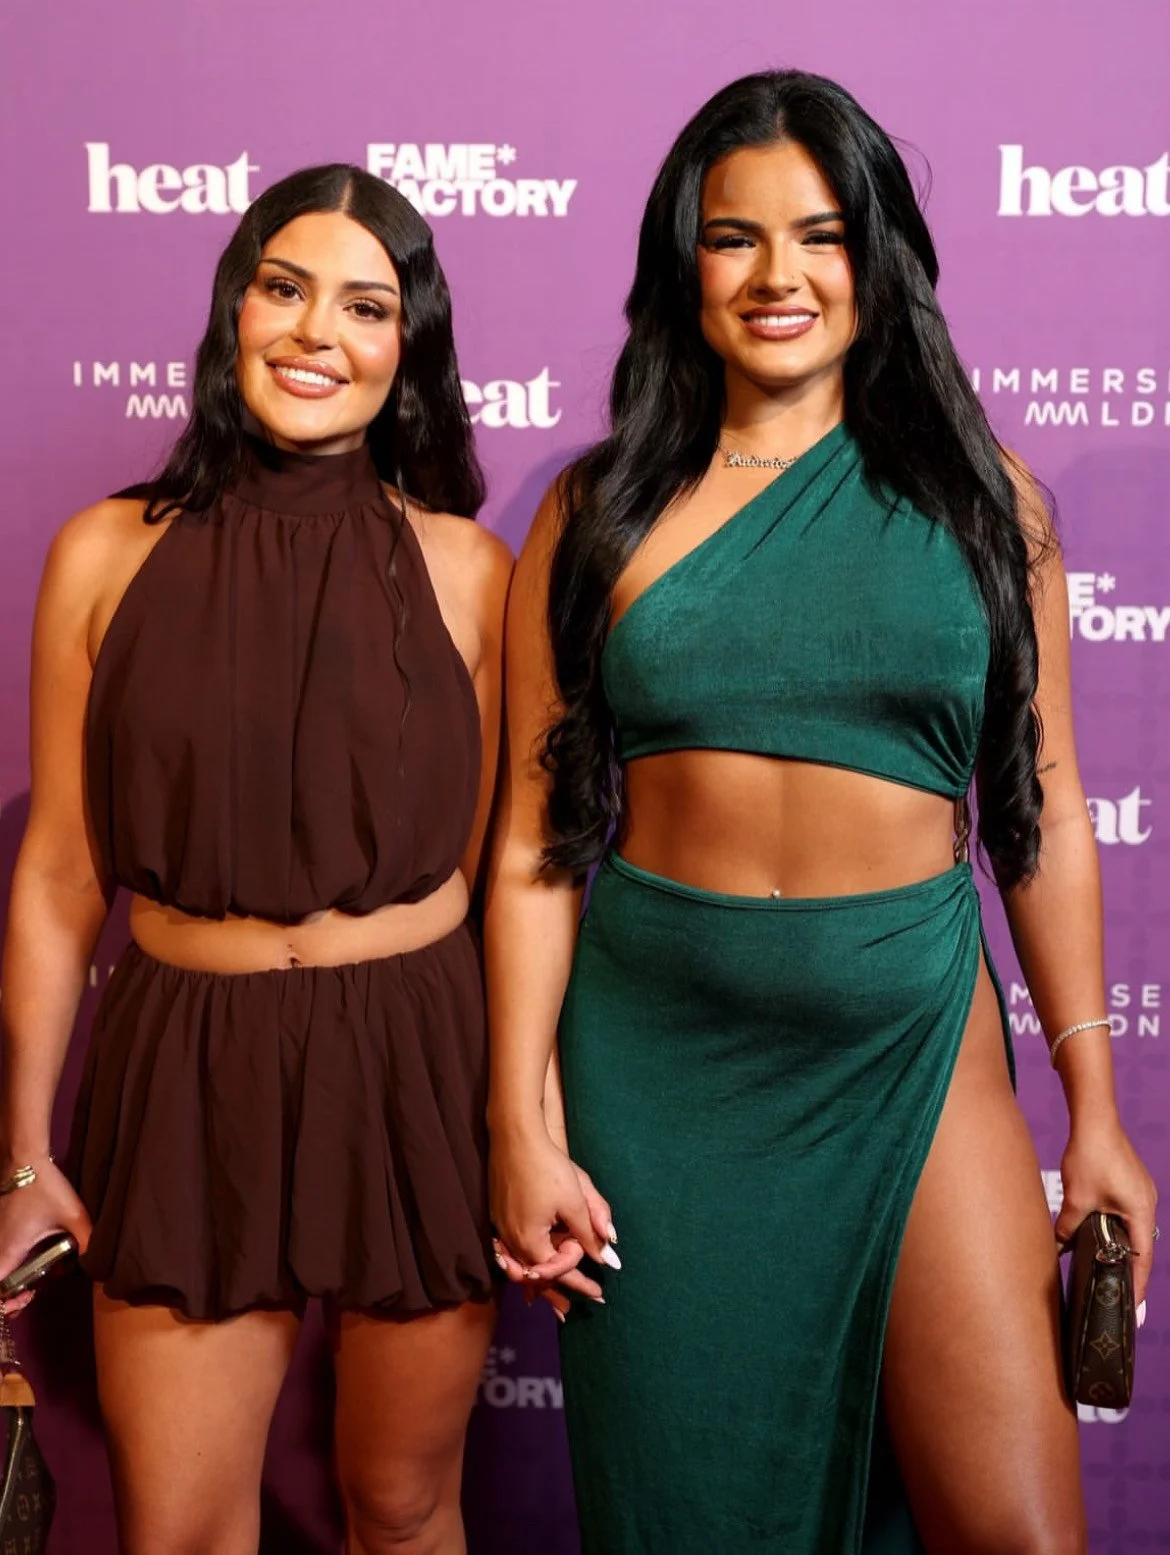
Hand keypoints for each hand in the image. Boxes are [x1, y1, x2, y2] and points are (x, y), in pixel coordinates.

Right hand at [0, 1159, 91, 1315]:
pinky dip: (10, 1264)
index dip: (5, 1304)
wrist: (27, 1162)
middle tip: (30, 1293)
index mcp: (9, 1251)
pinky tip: (30, 1259)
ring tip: (31, 1282)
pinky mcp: (0, 1230)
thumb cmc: (46, 1189)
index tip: (26, 1297)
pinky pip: (2, 1256)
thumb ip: (87, 1240)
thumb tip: (96, 1262)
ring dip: (10, 1281)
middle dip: (10, 1296)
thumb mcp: (73, 1216)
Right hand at [489, 1127, 618, 1307]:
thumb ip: (591, 1232)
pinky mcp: (499, 1217)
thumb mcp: (576, 1200)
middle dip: (558, 1293)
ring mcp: (502, 1229)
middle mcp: (511, 1241)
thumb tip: (609, 1259)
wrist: (515, 1136)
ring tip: (554, 1308)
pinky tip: (529, 1274)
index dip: (578, 1273)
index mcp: (530, 1240)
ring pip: (523, 1266)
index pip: (557, 1269)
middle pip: (536, 1276)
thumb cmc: (548, 1166)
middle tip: (576, 1310)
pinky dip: (526, 1266)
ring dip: (541, 1284)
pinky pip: (514, 1252)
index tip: (599, 1278)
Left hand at [1057, 1118, 1157, 1305]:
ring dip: (1122, 1248)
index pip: (1143, 1260)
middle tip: (1122, 1298)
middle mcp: (1147, 1204)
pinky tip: (1103, 1237)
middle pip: (1141, 1247)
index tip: (1134, 1309)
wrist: (1094, 1119)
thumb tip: (1057, 1247)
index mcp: (1141, 1212)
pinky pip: (1127, 1215)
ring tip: (1111, 1272)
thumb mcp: (1077, 1198)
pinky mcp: (1130, 1183)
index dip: (1138, 1286)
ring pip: (1133, 1230)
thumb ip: (1068, 1227)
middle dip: (1130, 1271)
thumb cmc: (1090, 1156)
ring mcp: (1141, 1192)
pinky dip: (1117, 1229)